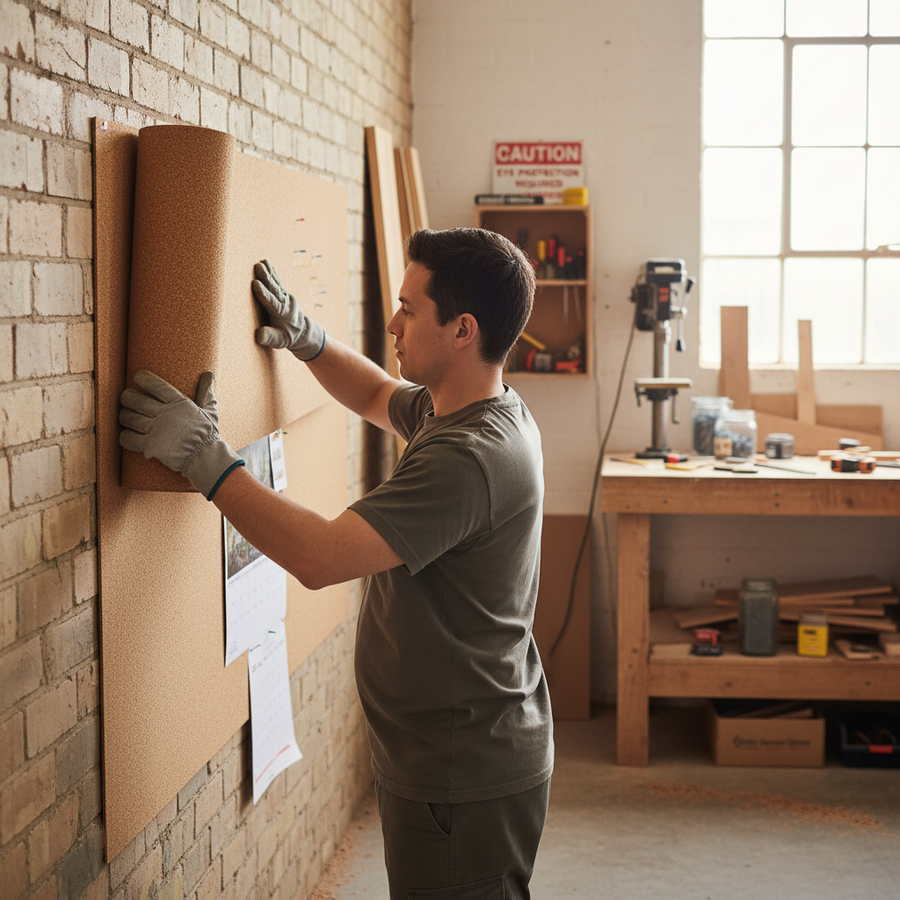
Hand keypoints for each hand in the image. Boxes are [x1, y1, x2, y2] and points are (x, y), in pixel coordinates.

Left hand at [119, 370, 243, 498]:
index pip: (156, 385)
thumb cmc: (207, 434)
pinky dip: (124, 436)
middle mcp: (165, 414)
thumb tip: (209, 374)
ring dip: (124, 416)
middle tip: (127, 398)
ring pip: (129, 418)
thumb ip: (206, 392)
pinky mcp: (150, 446)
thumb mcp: (210, 410)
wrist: (205, 457)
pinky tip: (126, 435)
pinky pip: (128, 438)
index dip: (143, 378)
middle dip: (127, 397)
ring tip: (125, 416)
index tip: (137, 377)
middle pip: (136, 400)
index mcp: (178, 403)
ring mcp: (156, 430)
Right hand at [252, 259, 325, 360]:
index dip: (264, 293)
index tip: (255, 284)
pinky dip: (271, 272)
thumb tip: (259, 335)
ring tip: (260, 263)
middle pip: (274, 289)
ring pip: (276, 283)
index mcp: (282, 314)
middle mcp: (285, 303)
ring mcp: (285, 297)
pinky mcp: (284, 293)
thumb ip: (269, 338)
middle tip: (258, 267)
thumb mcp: (280, 342)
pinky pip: (277, 281)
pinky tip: (265, 263)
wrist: (302, 332)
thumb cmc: (288, 337)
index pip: (272, 302)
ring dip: (268, 272)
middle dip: (266, 278)